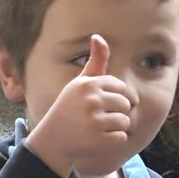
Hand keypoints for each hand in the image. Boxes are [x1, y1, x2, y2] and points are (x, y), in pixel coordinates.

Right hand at [25, 34, 135, 177]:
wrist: (52, 140)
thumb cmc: (69, 108)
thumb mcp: (79, 83)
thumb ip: (94, 62)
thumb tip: (98, 36)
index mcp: (88, 84)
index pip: (121, 88)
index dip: (117, 98)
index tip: (104, 105)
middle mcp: (91, 100)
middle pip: (126, 104)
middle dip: (117, 113)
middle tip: (99, 119)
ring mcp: (93, 121)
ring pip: (125, 121)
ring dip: (116, 128)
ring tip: (99, 129)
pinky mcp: (96, 140)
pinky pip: (121, 138)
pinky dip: (113, 141)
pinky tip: (98, 140)